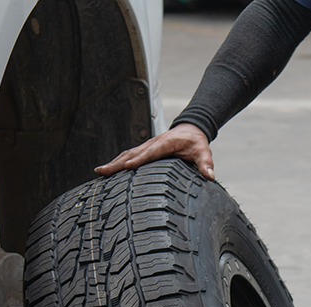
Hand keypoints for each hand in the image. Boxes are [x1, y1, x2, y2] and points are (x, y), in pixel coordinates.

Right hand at [94, 123, 215, 180]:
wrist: (191, 128)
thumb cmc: (196, 141)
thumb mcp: (203, 151)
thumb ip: (206, 163)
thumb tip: (210, 176)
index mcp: (166, 144)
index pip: (151, 153)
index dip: (139, 159)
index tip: (126, 166)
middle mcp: (153, 143)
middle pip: (132, 153)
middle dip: (117, 163)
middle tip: (102, 172)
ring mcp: (147, 145)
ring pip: (127, 153)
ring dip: (114, 163)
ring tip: (100, 173)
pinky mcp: (144, 149)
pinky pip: (128, 155)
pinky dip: (117, 162)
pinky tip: (109, 170)